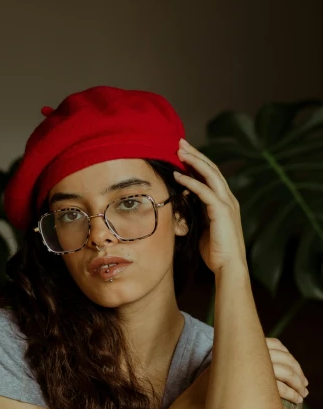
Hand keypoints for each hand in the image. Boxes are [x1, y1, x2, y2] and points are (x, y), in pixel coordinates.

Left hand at [174, 138, 246, 275]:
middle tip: (180, 142)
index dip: (198, 162)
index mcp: (225, 201)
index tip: (183, 152)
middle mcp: (228, 198)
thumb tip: (184, 202)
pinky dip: (191, 181)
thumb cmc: (216, 251)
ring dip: (194, 161)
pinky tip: (179, 174)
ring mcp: (227, 203)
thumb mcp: (204, 227)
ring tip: (179, 150)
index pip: (211, 175)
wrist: (229, 266)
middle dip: (196, 154)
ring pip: (210, 174)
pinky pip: (205, 191)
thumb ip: (198, 212)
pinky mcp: (222, 211)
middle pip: (211, 168)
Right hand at [186, 338, 307, 408]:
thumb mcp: (228, 375)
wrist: (194, 406)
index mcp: (241, 348)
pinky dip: (290, 392)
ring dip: (296, 383)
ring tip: (302, 394)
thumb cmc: (211, 395)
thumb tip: (266, 372)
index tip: (298, 370)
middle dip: (297, 370)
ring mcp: (245, 367)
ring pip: (282, 370)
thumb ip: (245, 368)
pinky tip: (295, 399)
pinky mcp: (247, 383)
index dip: (289, 356)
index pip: (273, 344)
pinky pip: (276, 384)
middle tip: (304, 384)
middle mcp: (243, 353)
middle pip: (281, 356)